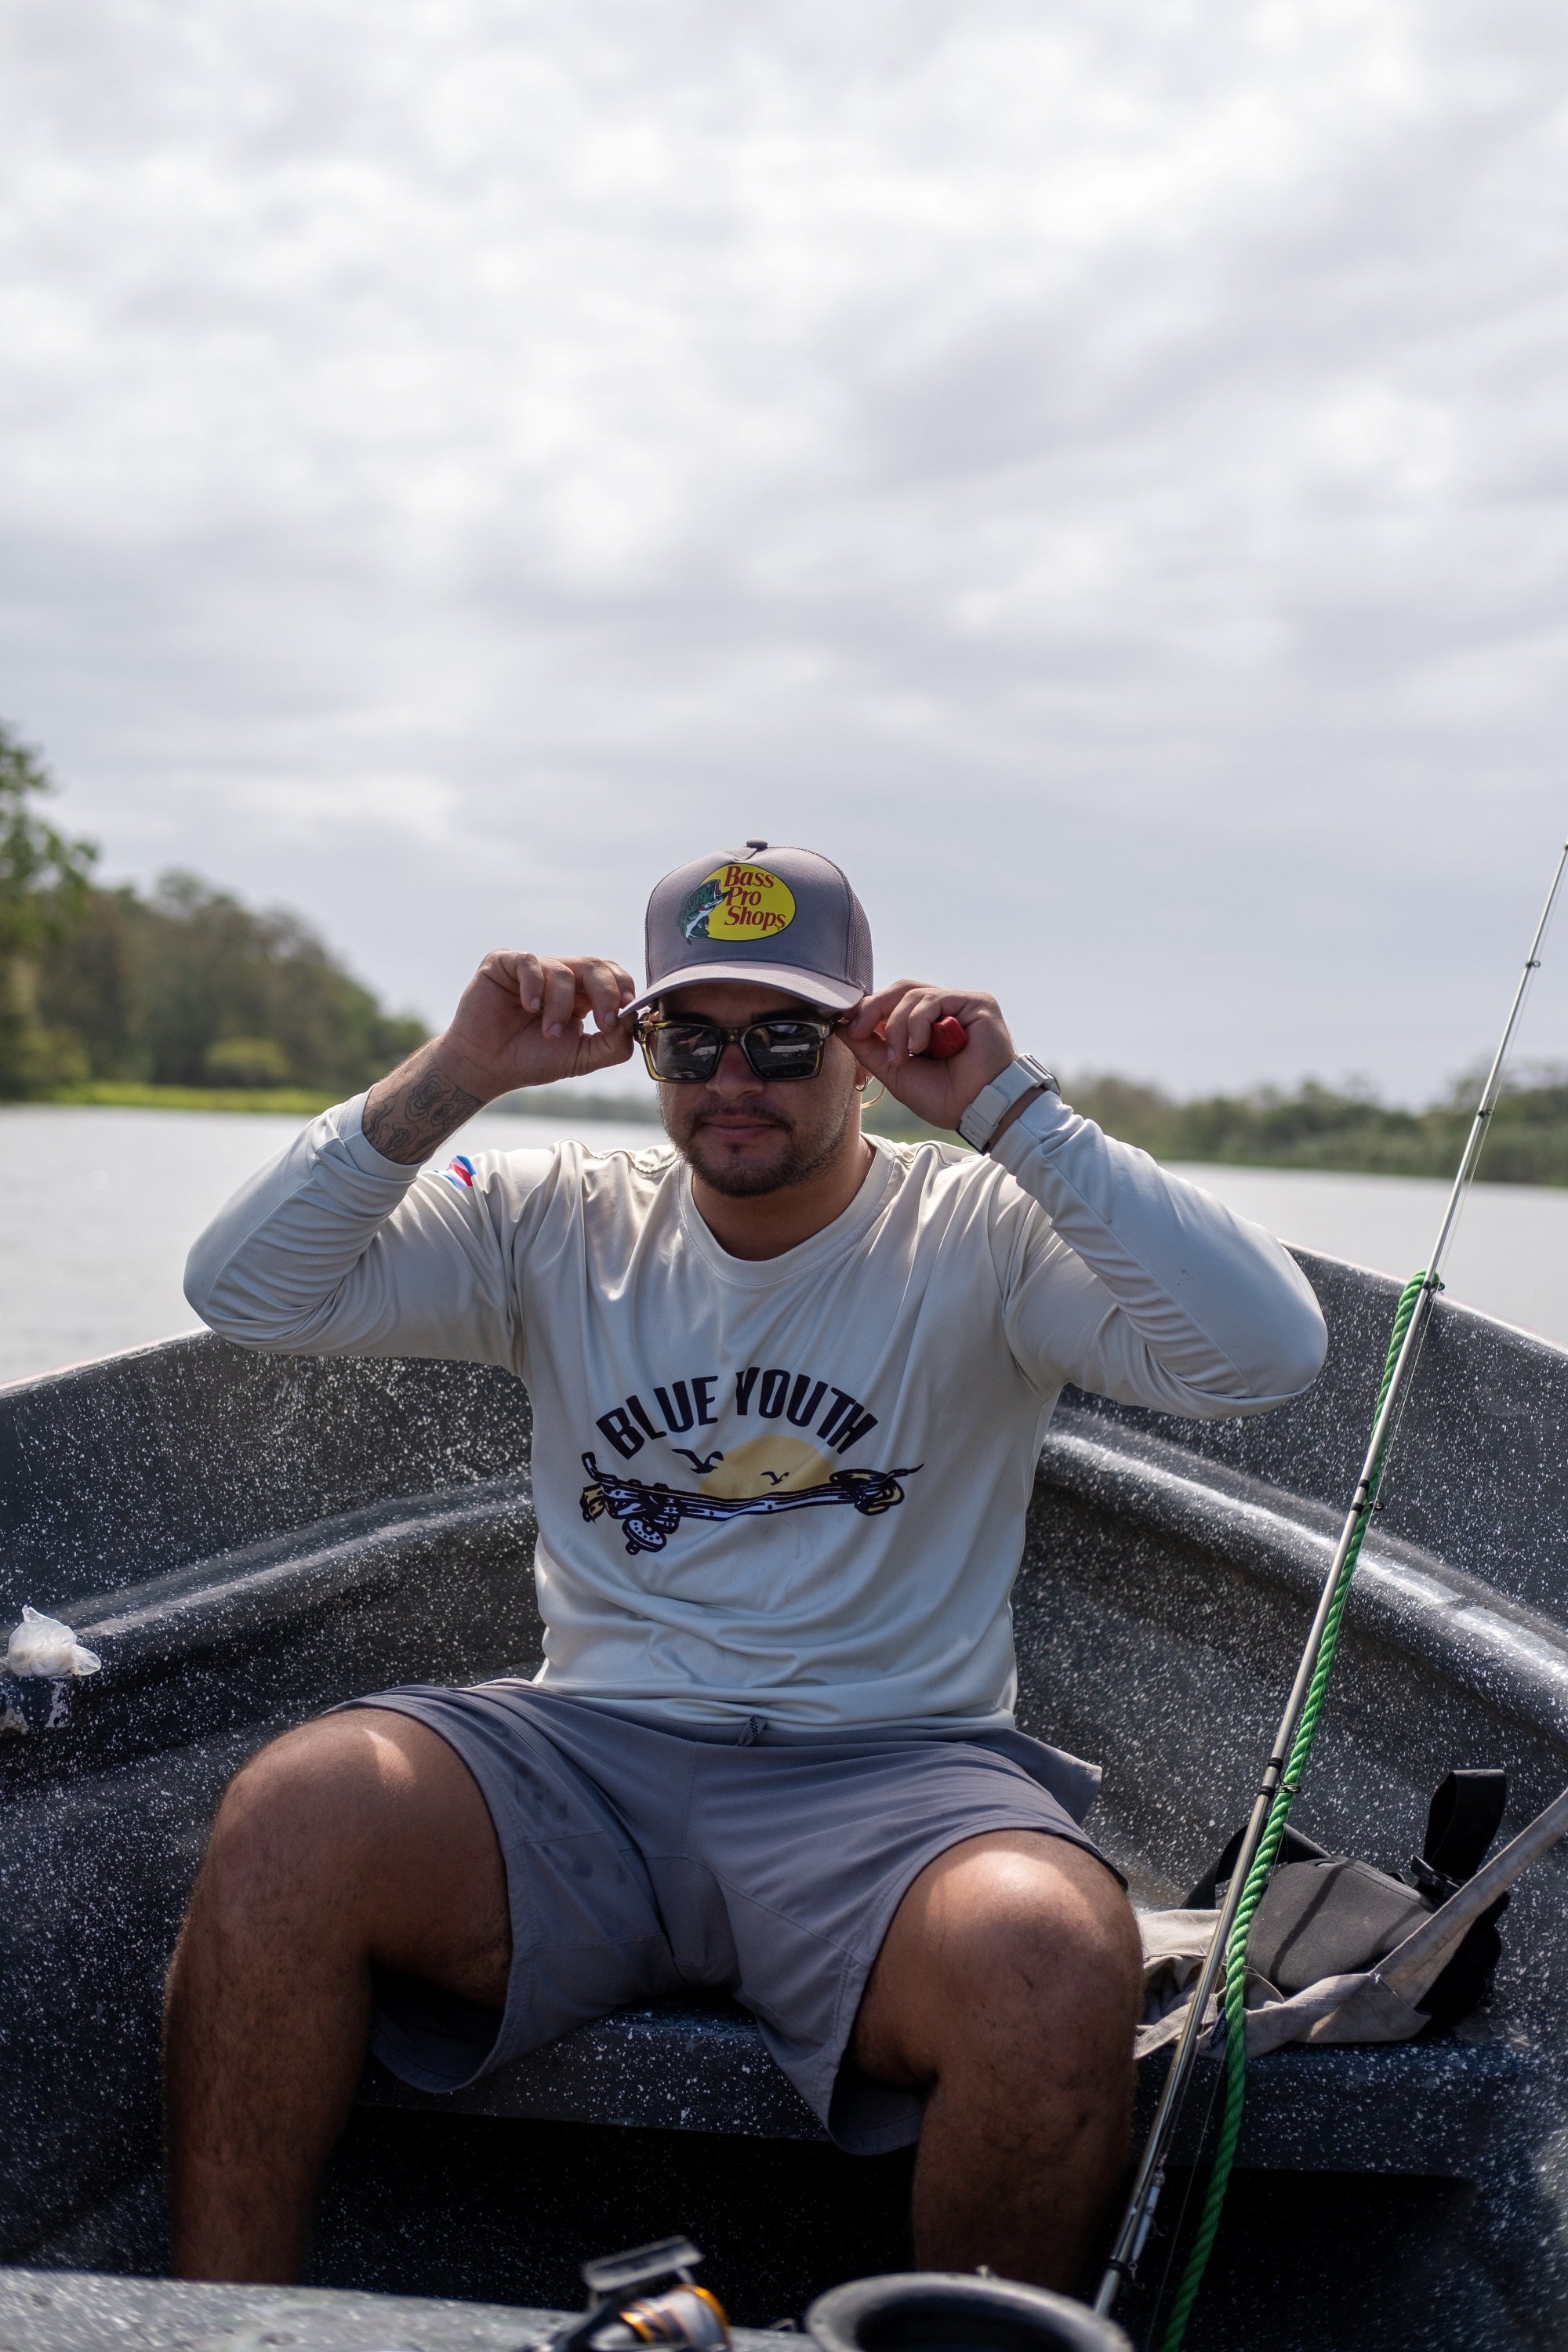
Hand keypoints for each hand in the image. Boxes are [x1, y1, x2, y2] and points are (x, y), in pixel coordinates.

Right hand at [362, 952, 636, 1162]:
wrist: (486, 1068)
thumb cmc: (531, 1060)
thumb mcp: (581, 1057)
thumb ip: (612, 1044)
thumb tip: (636, 1023)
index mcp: (581, 994)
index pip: (612, 976)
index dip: (624, 990)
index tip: (626, 1015)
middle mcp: (559, 975)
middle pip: (595, 966)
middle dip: (606, 994)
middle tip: (604, 1022)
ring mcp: (532, 967)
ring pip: (562, 970)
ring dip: (561, 1006)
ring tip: (549, 1033)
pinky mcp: (503, 963)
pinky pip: (528, 962)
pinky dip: (534, 985)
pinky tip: (530, 1008)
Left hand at [846, 981, 1014, 1129]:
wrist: (977, 1111)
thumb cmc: (945, 1097)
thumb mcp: (895, 1072)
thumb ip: (870, 1049)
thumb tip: (842, 1027)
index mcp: (926, 1024)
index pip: (892, 1002)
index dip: (867, 1009)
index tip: (847, 1025)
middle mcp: (944, 1010)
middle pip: (900, 990)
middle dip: (873, 1009)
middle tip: (859, 1031)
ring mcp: (960, 1005)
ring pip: (913, 994)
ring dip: (897, 1026)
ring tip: (901, 1057)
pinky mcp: (976, 1003)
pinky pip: (934, 999)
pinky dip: (918, 1024)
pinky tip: (921, 1047)